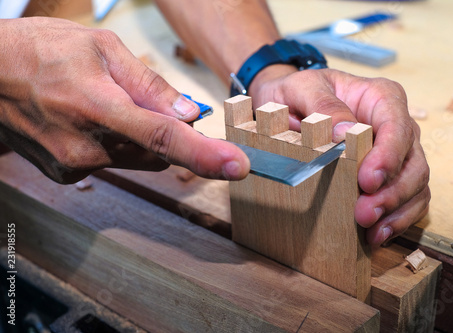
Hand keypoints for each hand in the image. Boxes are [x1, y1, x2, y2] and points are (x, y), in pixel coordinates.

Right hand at [0, 18, 248, 183]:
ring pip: (137, 160)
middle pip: (157, 154)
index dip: (204, 155)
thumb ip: (150, 85)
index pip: (163, 138)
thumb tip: (189, 113)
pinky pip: (112, 163)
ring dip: (138, 139)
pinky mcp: (66, 173)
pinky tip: (89, 121)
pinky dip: (115, 145)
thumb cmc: (42, 51)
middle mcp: (86, 146)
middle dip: (164, 134)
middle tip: (141, 102)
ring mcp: (74, 165)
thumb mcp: (102, 49)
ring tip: (105, 106)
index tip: (237, 167)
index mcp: (98, 106)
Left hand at [249, 65, 430, 245]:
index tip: (368, 180)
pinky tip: (377, 234)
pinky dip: (396, 219)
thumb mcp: (302, 88)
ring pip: (416, 186)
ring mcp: (396, 152)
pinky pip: (407, 200)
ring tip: (372, 232)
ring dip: (397, 212)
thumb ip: (323, 105)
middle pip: (413, 162)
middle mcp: (396, 125)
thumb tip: (345, 132)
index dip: (388, 157)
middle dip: (393, 193)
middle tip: (364, 214)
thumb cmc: (300, 92)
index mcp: (382, 98)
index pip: (397, 126)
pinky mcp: (389, 175)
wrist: (291, 103)